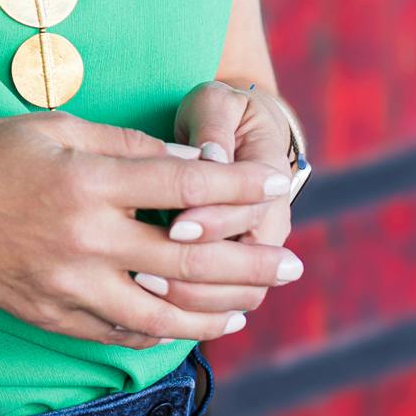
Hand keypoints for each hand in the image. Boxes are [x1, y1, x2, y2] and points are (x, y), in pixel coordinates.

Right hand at [0, 112, 304, 348]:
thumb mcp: (53, 126)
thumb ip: (125, 145)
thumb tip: (191, 162)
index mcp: (87, 181)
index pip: (188, 185)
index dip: (241, 184)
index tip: (279, 183)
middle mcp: (84, 240)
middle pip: (190, 258)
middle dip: (251, 262)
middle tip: (293, 264)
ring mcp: (68, 285)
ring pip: (163, 313)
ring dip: (216, 310)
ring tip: (250, 303)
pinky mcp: (52, 314)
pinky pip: (120, 330)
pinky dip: (162, 329)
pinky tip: (189, 321)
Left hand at [155, 79, 305, 316]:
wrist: (241, 134)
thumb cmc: (219, 114)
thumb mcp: (217, 104)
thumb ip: (212, 127)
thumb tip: (209, 155)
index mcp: (271, 176)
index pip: (251, 212)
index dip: (214, 222)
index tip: (174, 224)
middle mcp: (273, 220)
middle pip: (249, 264)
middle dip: (199, 269)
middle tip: (146, 268)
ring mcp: (259, 250)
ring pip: (242, 294)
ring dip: (195, 296)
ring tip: (142, 285)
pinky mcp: (239, 271)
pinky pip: (225, 305)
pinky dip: (195, 311)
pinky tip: (152, 304)